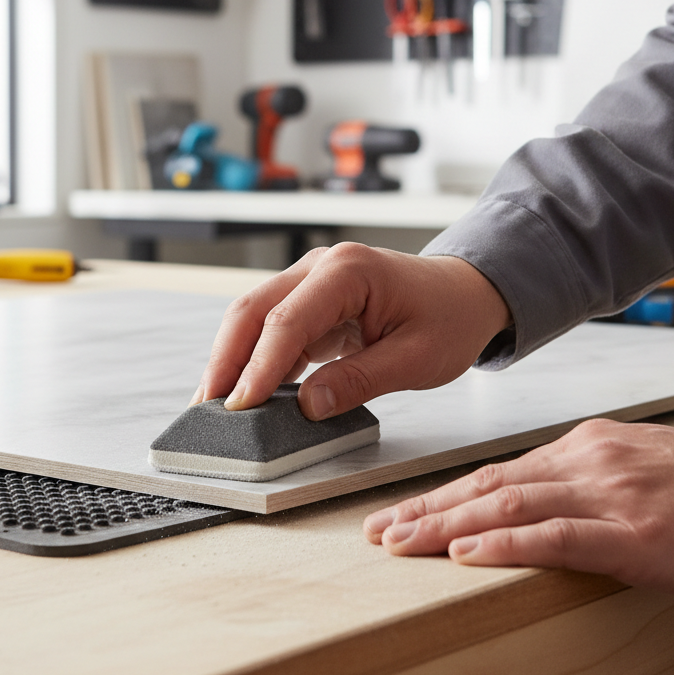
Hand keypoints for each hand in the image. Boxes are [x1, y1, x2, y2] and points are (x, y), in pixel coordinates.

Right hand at [191, 243, 511, 419]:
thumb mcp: (416, 358)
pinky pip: (271, 328)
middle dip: (225, 359)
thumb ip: (360, 381)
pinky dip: (253, 359)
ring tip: (213, 404)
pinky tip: (243, 390)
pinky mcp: (310, 301)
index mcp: (349, 271)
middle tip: (207, 408)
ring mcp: (312, 281)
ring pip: (254, 317)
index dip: (260, 366)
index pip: (288, 320)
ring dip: (231, 359)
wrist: (466, 294)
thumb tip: (308, 406)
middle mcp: (321, 267)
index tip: (241, 405)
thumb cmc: (449, 317)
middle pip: (254, 310)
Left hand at [364, 418, 673, 599]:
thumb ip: (576, 480)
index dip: (440, 496)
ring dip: (448, 527)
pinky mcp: (635, 535)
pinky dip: (508, 545)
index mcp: (580, 449)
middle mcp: (584, 463)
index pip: (493, 473)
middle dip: (426, 510)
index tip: (398, 514)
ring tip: (402, 544)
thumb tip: (524, 499)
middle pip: (487, 486)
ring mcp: (607, 496)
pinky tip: (470, 554)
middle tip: (378, 531)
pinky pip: (558, 537)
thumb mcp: (630, 467)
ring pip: (509, 506)